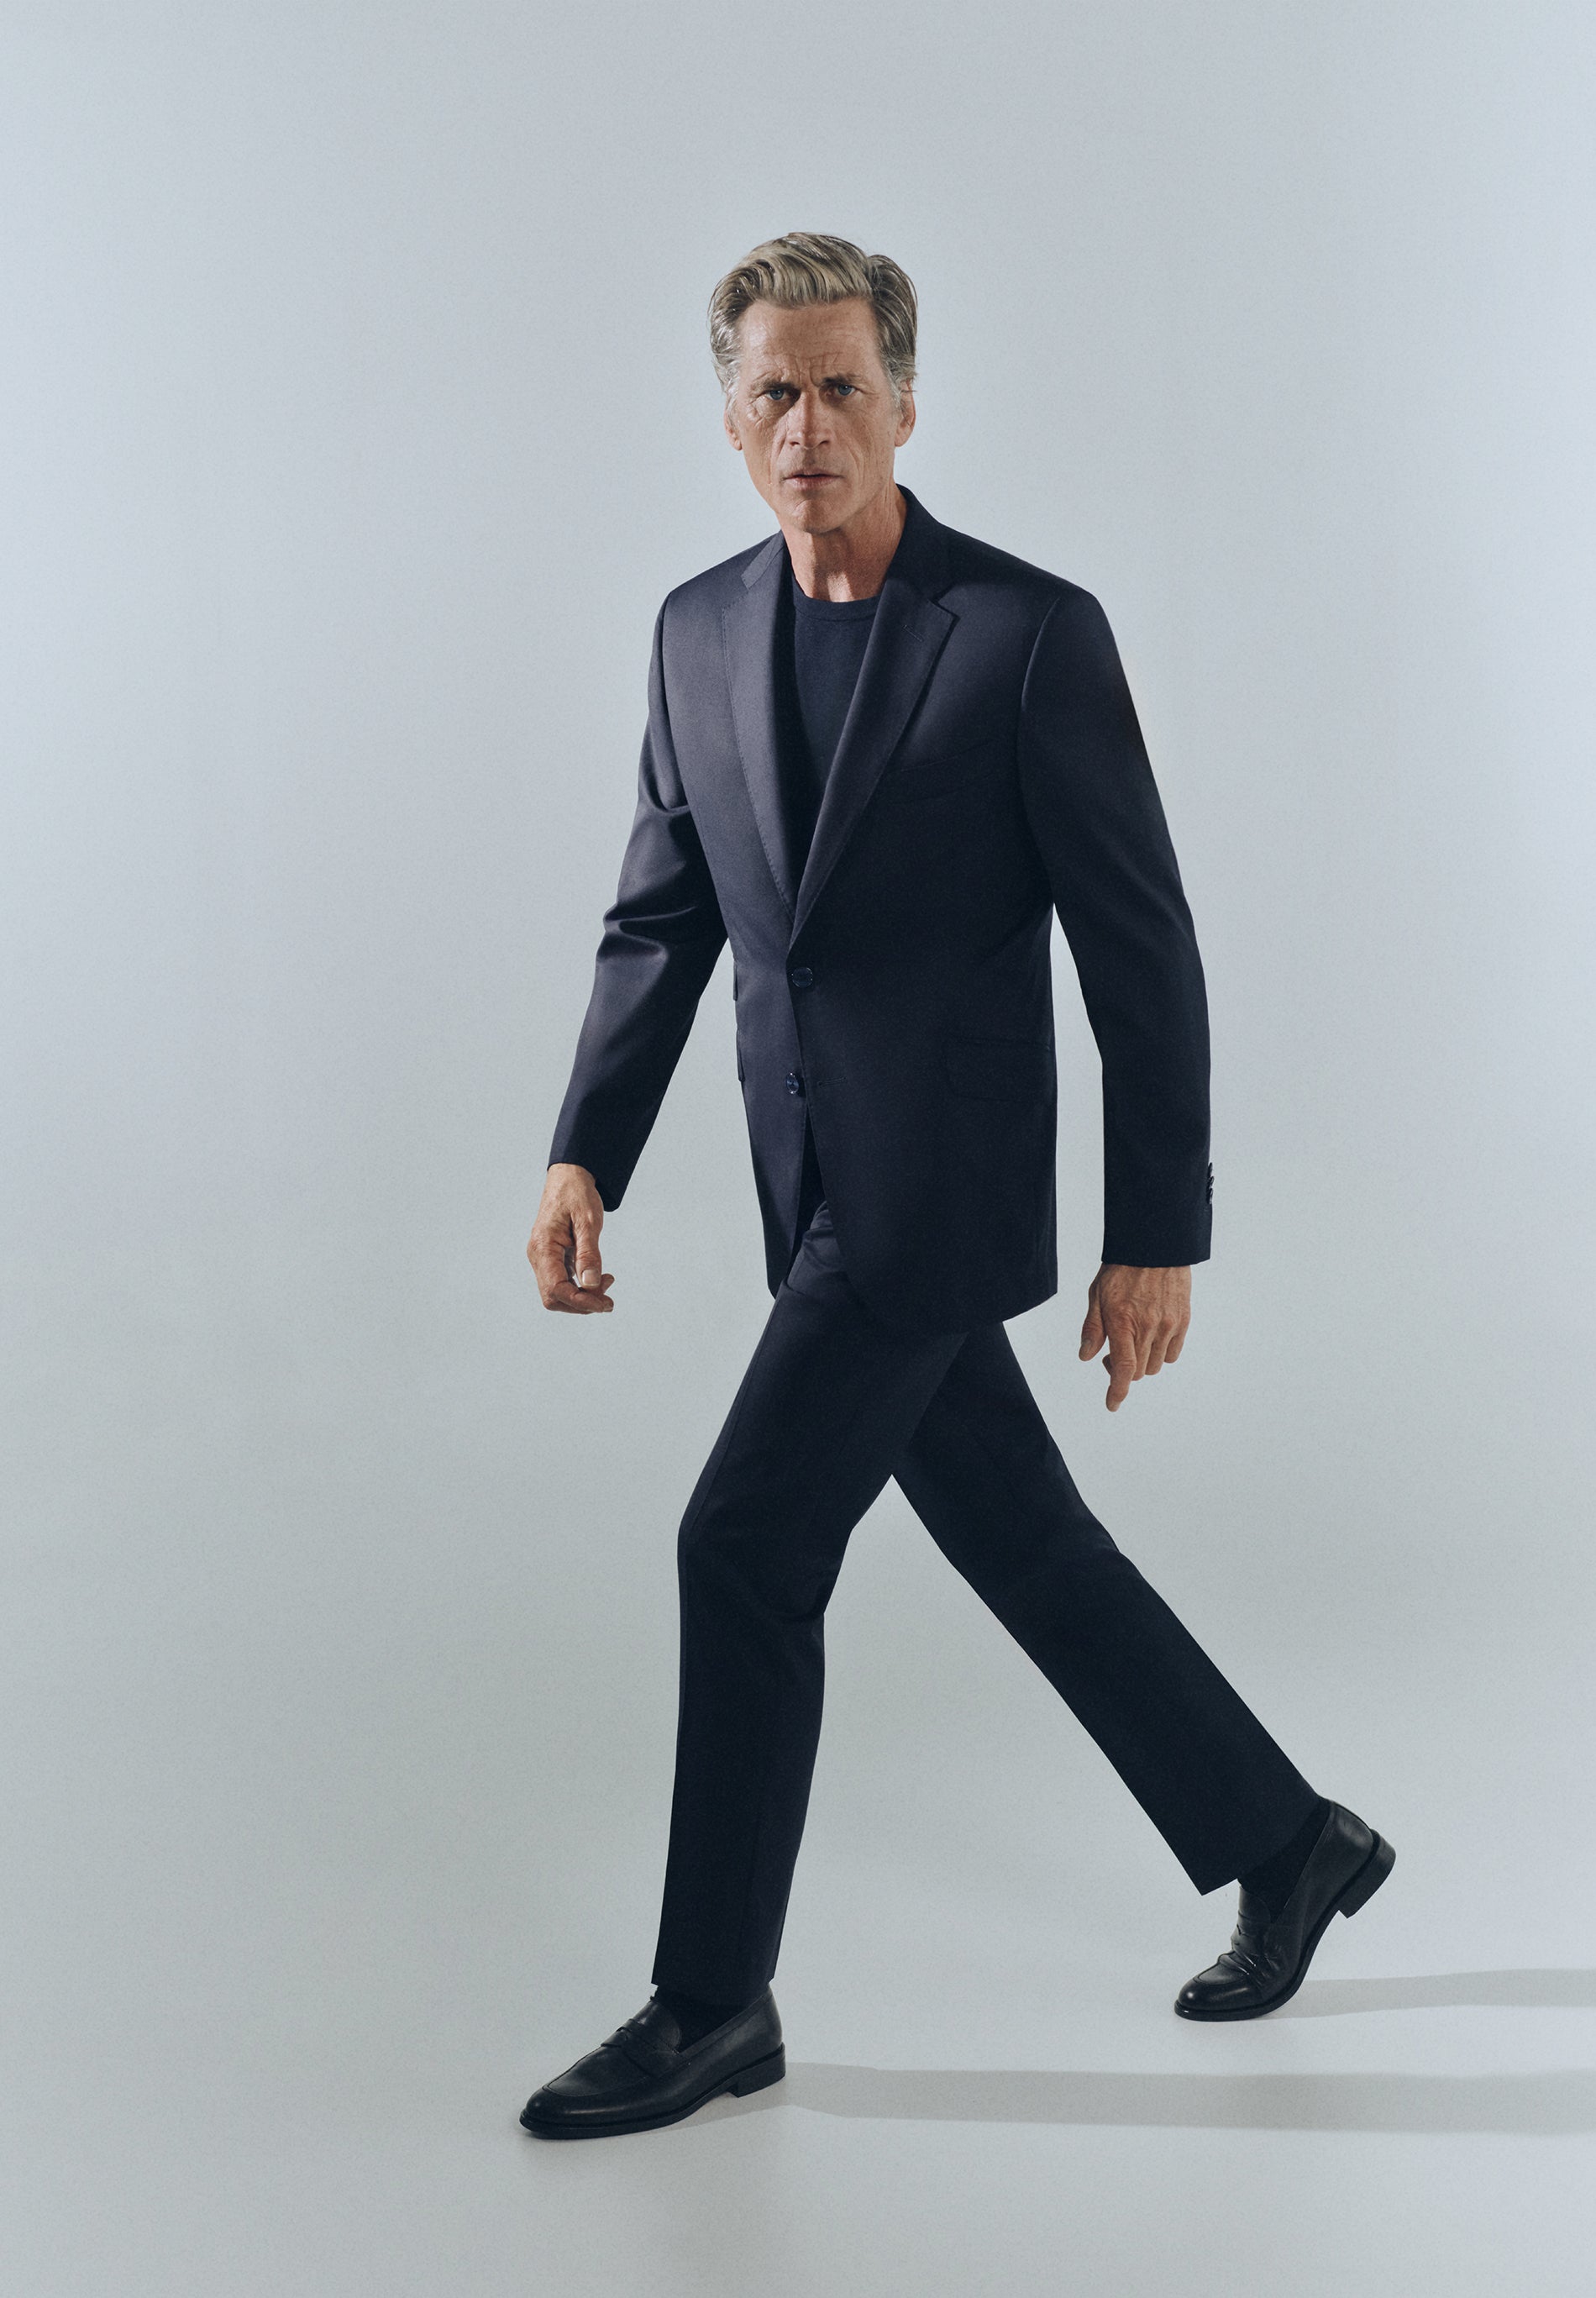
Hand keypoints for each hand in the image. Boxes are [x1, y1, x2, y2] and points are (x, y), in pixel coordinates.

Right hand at [527, 1163, 614, 1313]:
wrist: (569, 1175)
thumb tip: (591, 1284)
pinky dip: (580, 1286)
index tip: (605, 1303)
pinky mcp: (551, 1256)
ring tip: (607, 1282)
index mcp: (543, 1247)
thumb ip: (589, 1253)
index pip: (556, 1289)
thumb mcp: (588, 1221)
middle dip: (582, 1304)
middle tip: (609, 1299)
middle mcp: (538, 1255)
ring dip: (583, 1297)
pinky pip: (562, 1281)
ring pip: (557, 1293)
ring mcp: (542, 1257)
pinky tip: (598, 1277)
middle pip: (553, 1298)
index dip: (581, 1302)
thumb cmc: (577, 1193)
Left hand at [1079, 1262, 1190, 1410]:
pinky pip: (1172, 1353)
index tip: (1112, 1404)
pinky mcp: (1183, 1319)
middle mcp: (1149, 1326)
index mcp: (1123, 1321)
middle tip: (1113, 1354)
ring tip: (1133, 1342)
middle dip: (1124, 1371)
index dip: (1117, 1391)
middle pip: (1139, 1372)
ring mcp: (1169, 1324)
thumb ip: (1093, 1329)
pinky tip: (1151, 1337)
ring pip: (1156, 1365)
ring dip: (1142, 1363)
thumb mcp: (1097, 1295)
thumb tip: (1086, 1357)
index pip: (1124, 1368)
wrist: (1155, 1244)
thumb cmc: (1122, 1269)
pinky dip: (1160, 1353)